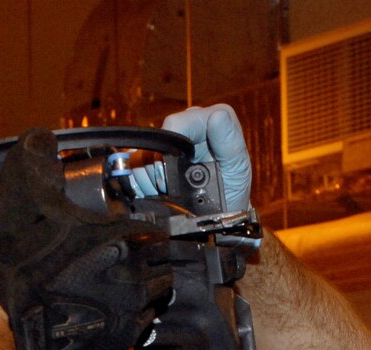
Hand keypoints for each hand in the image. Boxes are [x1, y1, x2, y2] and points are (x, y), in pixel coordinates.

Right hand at [0, 127, 172, 349]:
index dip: (146, 230)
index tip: (132, 231)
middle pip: (163, 270)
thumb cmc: (15, 260)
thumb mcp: (24, 192)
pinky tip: (95, 318)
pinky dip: (118, 327)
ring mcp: (126, 322)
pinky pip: (129, 337)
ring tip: (110, 288)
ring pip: (151, 306)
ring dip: (138, 296)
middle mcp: (135, 282)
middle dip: (148, 264)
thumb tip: (41, 138)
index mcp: (124, 240)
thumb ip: (38, 157)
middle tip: (122, 260)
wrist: (0, 323)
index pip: (159, 233)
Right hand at [128, 104, 252, 212]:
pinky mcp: (152, 160)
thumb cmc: (232, 188)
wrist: (218, 212)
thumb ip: (230, 140)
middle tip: (175, 187)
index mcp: (205, 120)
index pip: (174, 123)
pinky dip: (142, 185)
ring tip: (170, 192)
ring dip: (151, 179)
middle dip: (161, 169)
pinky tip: (159, 193)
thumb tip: (218, 116)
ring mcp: (167, 143)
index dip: (169, 147)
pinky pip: (133, 168)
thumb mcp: (238, 166)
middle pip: (154, 141)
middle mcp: (184, 127)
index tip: (176, 171)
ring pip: (140, 156)